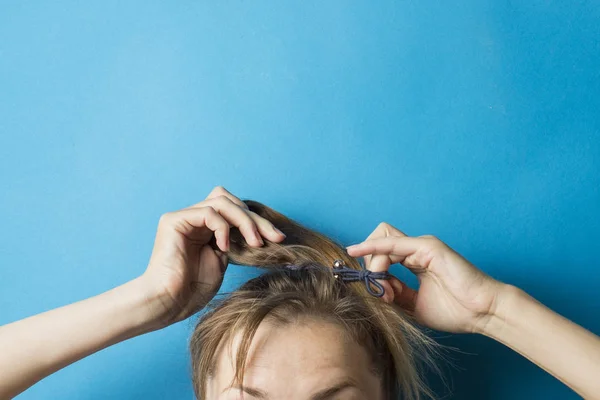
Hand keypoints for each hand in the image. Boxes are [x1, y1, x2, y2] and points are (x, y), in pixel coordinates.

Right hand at [139, 186, 285, 327]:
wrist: (167, 304)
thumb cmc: (191, 290)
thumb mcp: (222, 262)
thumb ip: (234, 243)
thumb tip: (261, 233)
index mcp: (205, 227)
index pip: (235, 210)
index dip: (258, 221)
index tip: (278, 239)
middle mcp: (194, 218)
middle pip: (231, 201)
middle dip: (256, 218)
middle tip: (274, 238)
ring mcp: (183, 217)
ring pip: (222, 201)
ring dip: (245, 221)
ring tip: (254, 242)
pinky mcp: (174, 220)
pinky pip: (208, 212)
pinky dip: (223, 227)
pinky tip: (224, 246)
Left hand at [346, 222, 504, 333]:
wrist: (483, 313)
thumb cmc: (457, 311)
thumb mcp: (414, 305)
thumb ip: (395, 294)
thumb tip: (375, 287)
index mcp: (415, 260)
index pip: (382, 254)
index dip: (372, 272)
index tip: (379, 296)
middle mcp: (416, 249)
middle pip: (378, 242)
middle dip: (370, 264)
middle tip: (382, 292)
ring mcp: (421, 245)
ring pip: (381, 241)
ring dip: (374, 265)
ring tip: (387, 291)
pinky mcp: (427, 246)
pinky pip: (391, 242)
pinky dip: (372, 248)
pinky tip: (356, 251)